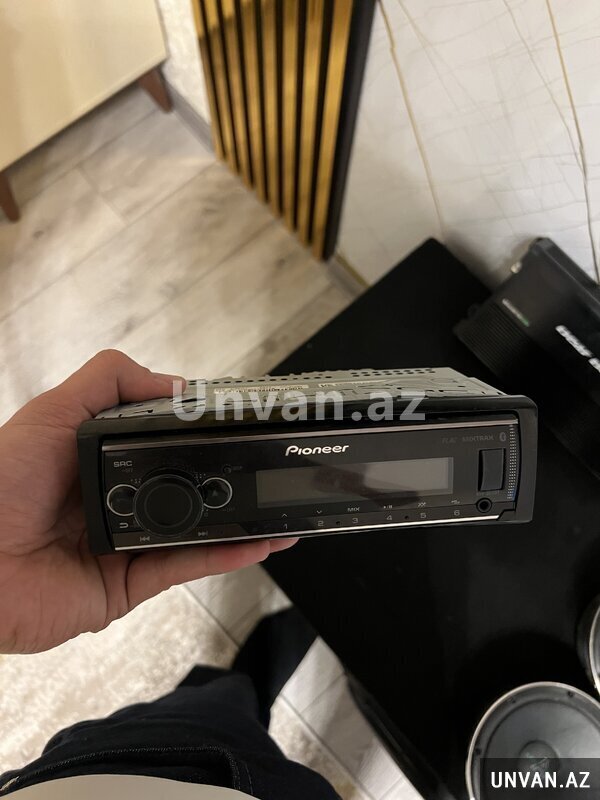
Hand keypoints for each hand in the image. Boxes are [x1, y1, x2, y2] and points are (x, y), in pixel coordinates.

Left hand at [0, 350, 296, 653]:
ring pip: (194, 535)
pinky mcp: (126, 587)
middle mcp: (117, 505)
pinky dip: (223, 557)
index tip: (237, 433)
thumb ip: (108, 384)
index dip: (201, 442)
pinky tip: (255, 543)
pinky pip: (183, 568)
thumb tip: (174, 383)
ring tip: (277, 513)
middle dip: (229, 486)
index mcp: (101, 463)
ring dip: (238, 526)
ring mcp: (124, 547)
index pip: (165, 449)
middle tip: (268, 473)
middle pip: (186, 494)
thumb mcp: (54, 413)